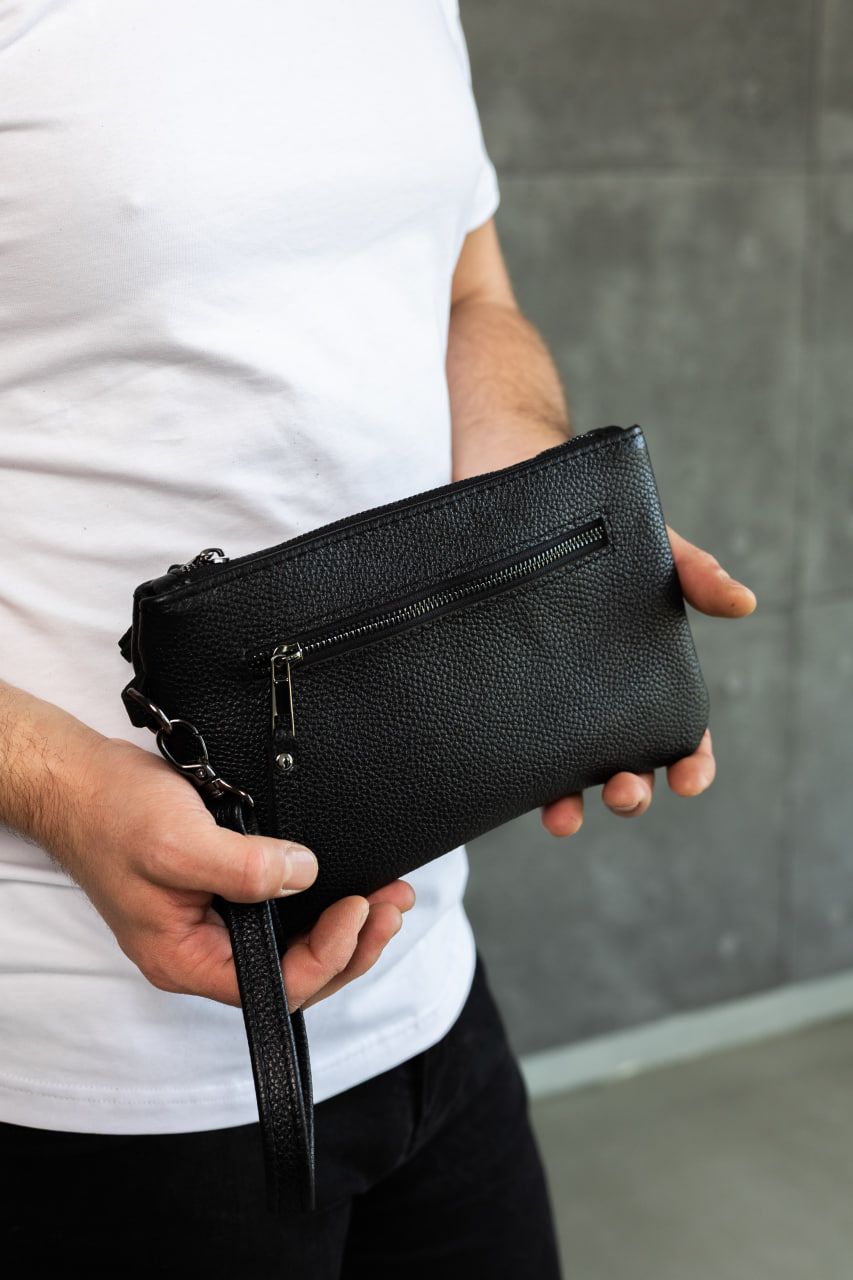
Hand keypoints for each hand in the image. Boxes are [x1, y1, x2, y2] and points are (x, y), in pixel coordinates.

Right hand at [59, 735, 413, 1010]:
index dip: (326, 954)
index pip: (275, 986)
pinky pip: (285, 911)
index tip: (356, 908)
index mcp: (188, 959)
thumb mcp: (177, 843)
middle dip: (353, 945)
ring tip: (390, 899)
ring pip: (295, 944)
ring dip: (348, 926)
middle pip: (295, 973)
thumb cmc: (111, 815)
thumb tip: (304, 875)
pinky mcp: (226, 889)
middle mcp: (206, 949)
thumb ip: (242, 869)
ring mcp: (218, 921)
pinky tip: (352, 883)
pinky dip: (323, 900)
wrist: (81, 781)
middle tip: (393, 907)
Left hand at [540, 525, 756, 834]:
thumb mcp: (652, 548)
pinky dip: (518, 782)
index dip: (691, 763)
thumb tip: (743, 603)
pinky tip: (514, 792)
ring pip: (570, 774)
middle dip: (632, 791)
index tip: (689, 779)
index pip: (681, 734)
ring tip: (566, 815)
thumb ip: (694, 573)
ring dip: (574, 804)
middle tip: (625, 791)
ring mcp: (554, 705)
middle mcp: (603, 701)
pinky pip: (514, 751)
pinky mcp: (507, 699)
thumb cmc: (597, 528)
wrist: (519, 497)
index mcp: (649, 677)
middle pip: (628, 766)